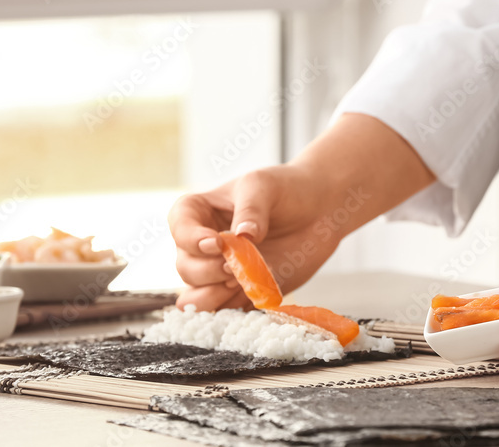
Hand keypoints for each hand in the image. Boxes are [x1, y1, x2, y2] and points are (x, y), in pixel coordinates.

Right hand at [169, 165, 341, 310]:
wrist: (319, 210)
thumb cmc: (285, 189)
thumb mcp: (264, 186)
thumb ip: (251, 210)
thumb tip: (242, 237)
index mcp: (200, 212)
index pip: (179, 227)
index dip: (191, 239)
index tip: (217, 243)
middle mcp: (203, 244)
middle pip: (186, 267)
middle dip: (208, 271)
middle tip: (236, 267)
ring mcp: (220, 271)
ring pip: (194, 296)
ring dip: (214, 295)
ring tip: (241, 282)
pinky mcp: (239, 292)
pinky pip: (222, 311)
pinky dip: (232, 308)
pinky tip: (252, 294)